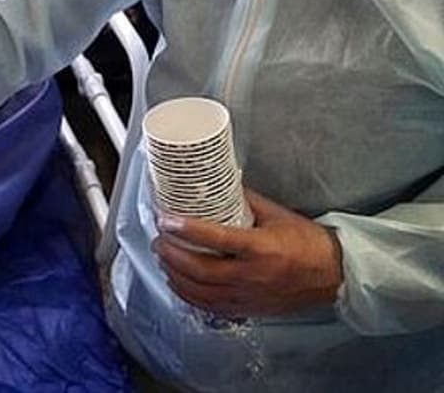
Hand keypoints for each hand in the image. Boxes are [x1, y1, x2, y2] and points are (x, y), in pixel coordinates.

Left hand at [153, 189, 343, 317]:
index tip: (166, 219)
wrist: (334, 275)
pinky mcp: (249, 309)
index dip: (186, 229)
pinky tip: (179, 283)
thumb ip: (245, 200)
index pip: (215, 239)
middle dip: (172, 254)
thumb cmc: (308, 242)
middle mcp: (253, 276)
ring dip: (175, 276)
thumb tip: (217, 183)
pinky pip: (211, 307)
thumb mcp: (277, 215)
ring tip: (163, 258)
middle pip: (200, 270)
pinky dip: (189, 296)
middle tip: (159, 239)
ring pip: (201, 292)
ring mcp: (249, 297)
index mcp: (262, 249)